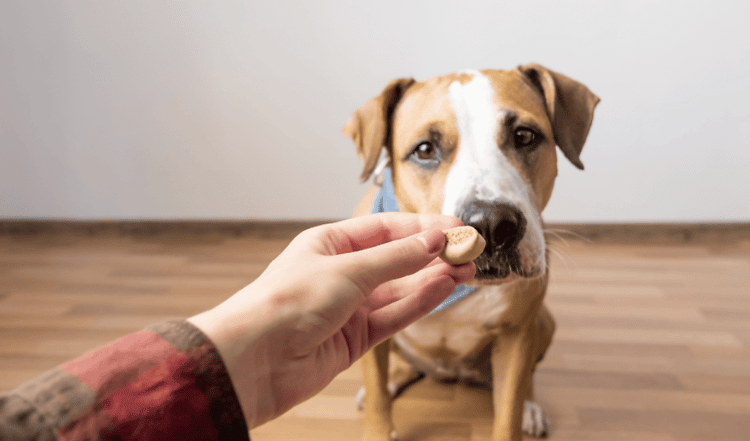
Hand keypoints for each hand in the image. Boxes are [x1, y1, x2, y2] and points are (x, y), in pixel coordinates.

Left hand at [187, 213, 474, 427]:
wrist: (254, 361)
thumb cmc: (283, 303)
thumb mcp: (346, 270)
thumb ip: (395, 258)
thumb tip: (433, 240)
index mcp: (328, 244)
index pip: (385, 229)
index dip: (422, 228)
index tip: (455, 228)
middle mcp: (340, 273)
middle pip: (396, 259)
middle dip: (433, 254)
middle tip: (469, 250)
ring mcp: (349, 307)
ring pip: (400, 289)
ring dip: (433, 278)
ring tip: (466, 268)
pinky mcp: (355, 338)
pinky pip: (395, 315)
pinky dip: (420, 302)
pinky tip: (443, 288)